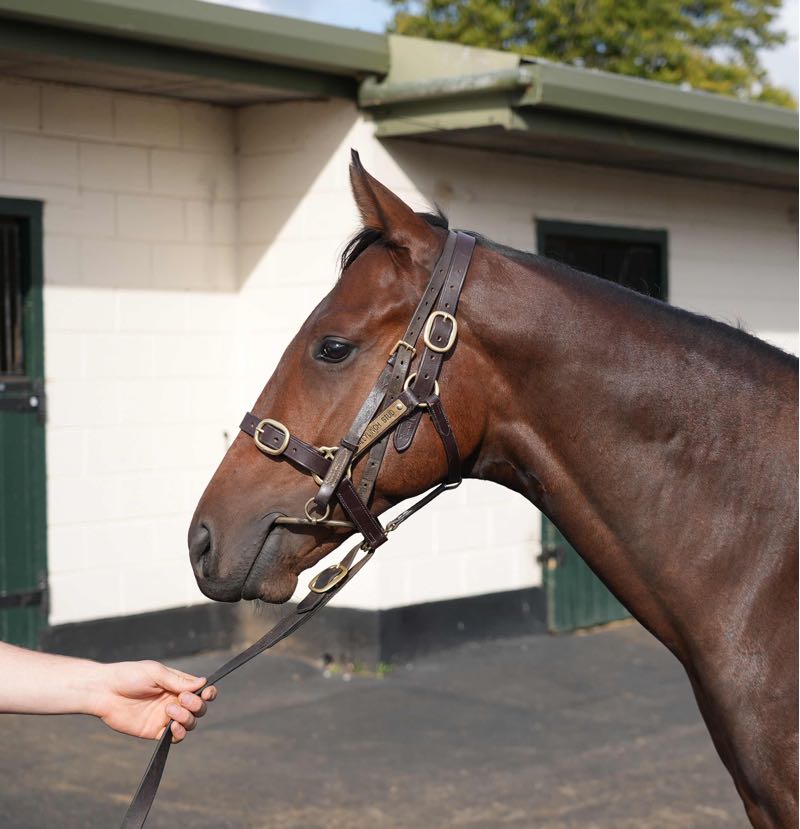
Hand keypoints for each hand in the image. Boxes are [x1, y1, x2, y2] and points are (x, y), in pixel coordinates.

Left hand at [93, 660, 217, 741]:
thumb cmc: (129, 676)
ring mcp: (165, 717)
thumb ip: (178, 681)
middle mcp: (175, 701)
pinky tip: (171, 727)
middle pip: (199, 708)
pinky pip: (175, 737)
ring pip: (190, 723)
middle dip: (196, 705)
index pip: (201, 690)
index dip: (208, 693)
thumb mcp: (156, 673)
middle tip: (181, 699)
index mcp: (177, 684)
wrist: (104, 692)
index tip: (206, 693)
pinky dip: (179, 733)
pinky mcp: (155, 731)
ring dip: (186, 718)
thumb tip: (203, 682)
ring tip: (170, 710)